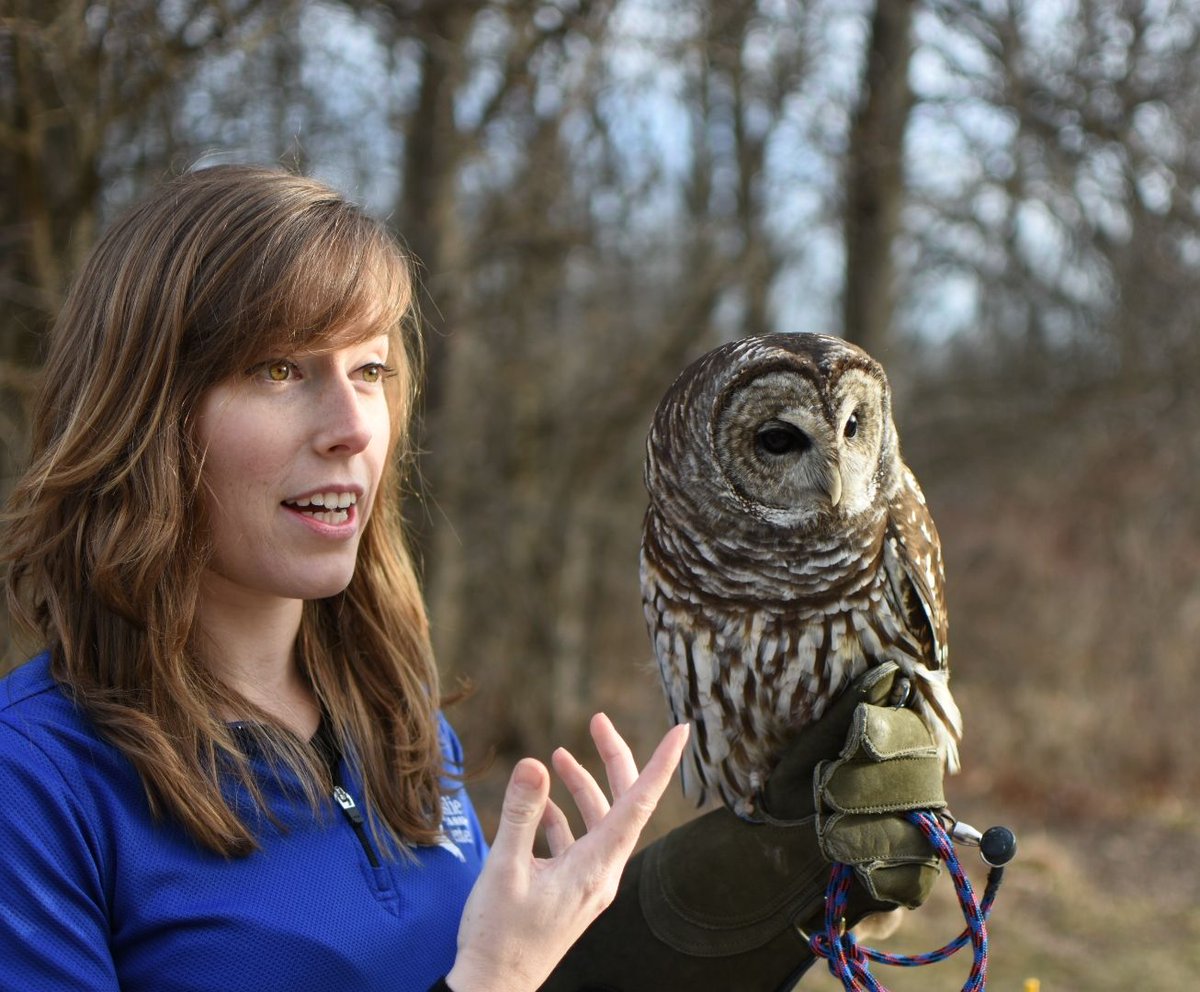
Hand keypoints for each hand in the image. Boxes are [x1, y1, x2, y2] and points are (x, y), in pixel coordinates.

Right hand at [445, 714, 688, 991]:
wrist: (494, 988)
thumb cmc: (498, 935)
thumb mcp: (504, 868)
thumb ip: (520, 813)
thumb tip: (534, 763)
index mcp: (596, 867)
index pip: (639, 803)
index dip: (661, 763)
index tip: (681, 731)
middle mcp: (601, 872)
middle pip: (622, 803)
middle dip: (611, 759)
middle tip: (597, 720)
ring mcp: (587, 883)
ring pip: (597, 821)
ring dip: (581, 787)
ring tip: (557, 756)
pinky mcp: (570, 891)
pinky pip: (576, 843)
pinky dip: (561, 818)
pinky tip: (539, 807)